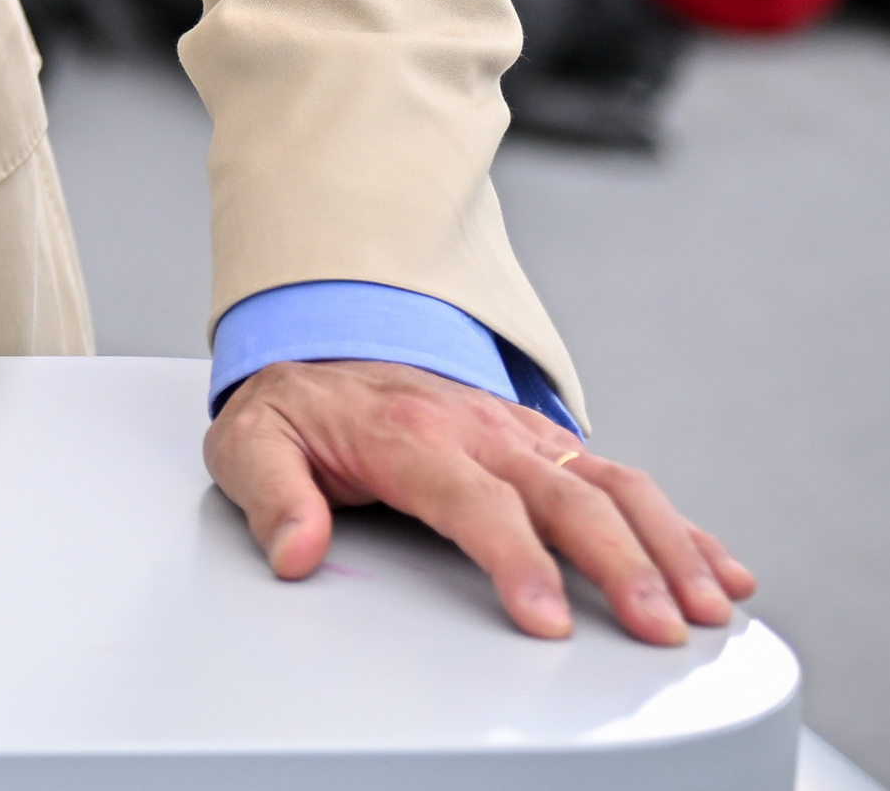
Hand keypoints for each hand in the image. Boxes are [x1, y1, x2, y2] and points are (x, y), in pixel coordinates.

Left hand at [209, 360, 746, 644]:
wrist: (317, 344)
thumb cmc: (295, 408)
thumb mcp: (251, 443)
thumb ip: (270, 496)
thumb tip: (295, 552)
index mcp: (408, 436)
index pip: (474, 501)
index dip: (516, 561)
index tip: (547, 619)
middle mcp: (477, 430)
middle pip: (563, 497)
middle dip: (619, 563)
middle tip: (656, 626)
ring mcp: (519, 435)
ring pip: (609, 486)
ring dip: (667, 545)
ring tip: (706, 606)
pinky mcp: (545, 446)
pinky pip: (620, 481)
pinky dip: (679, 526)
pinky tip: (720, 569)